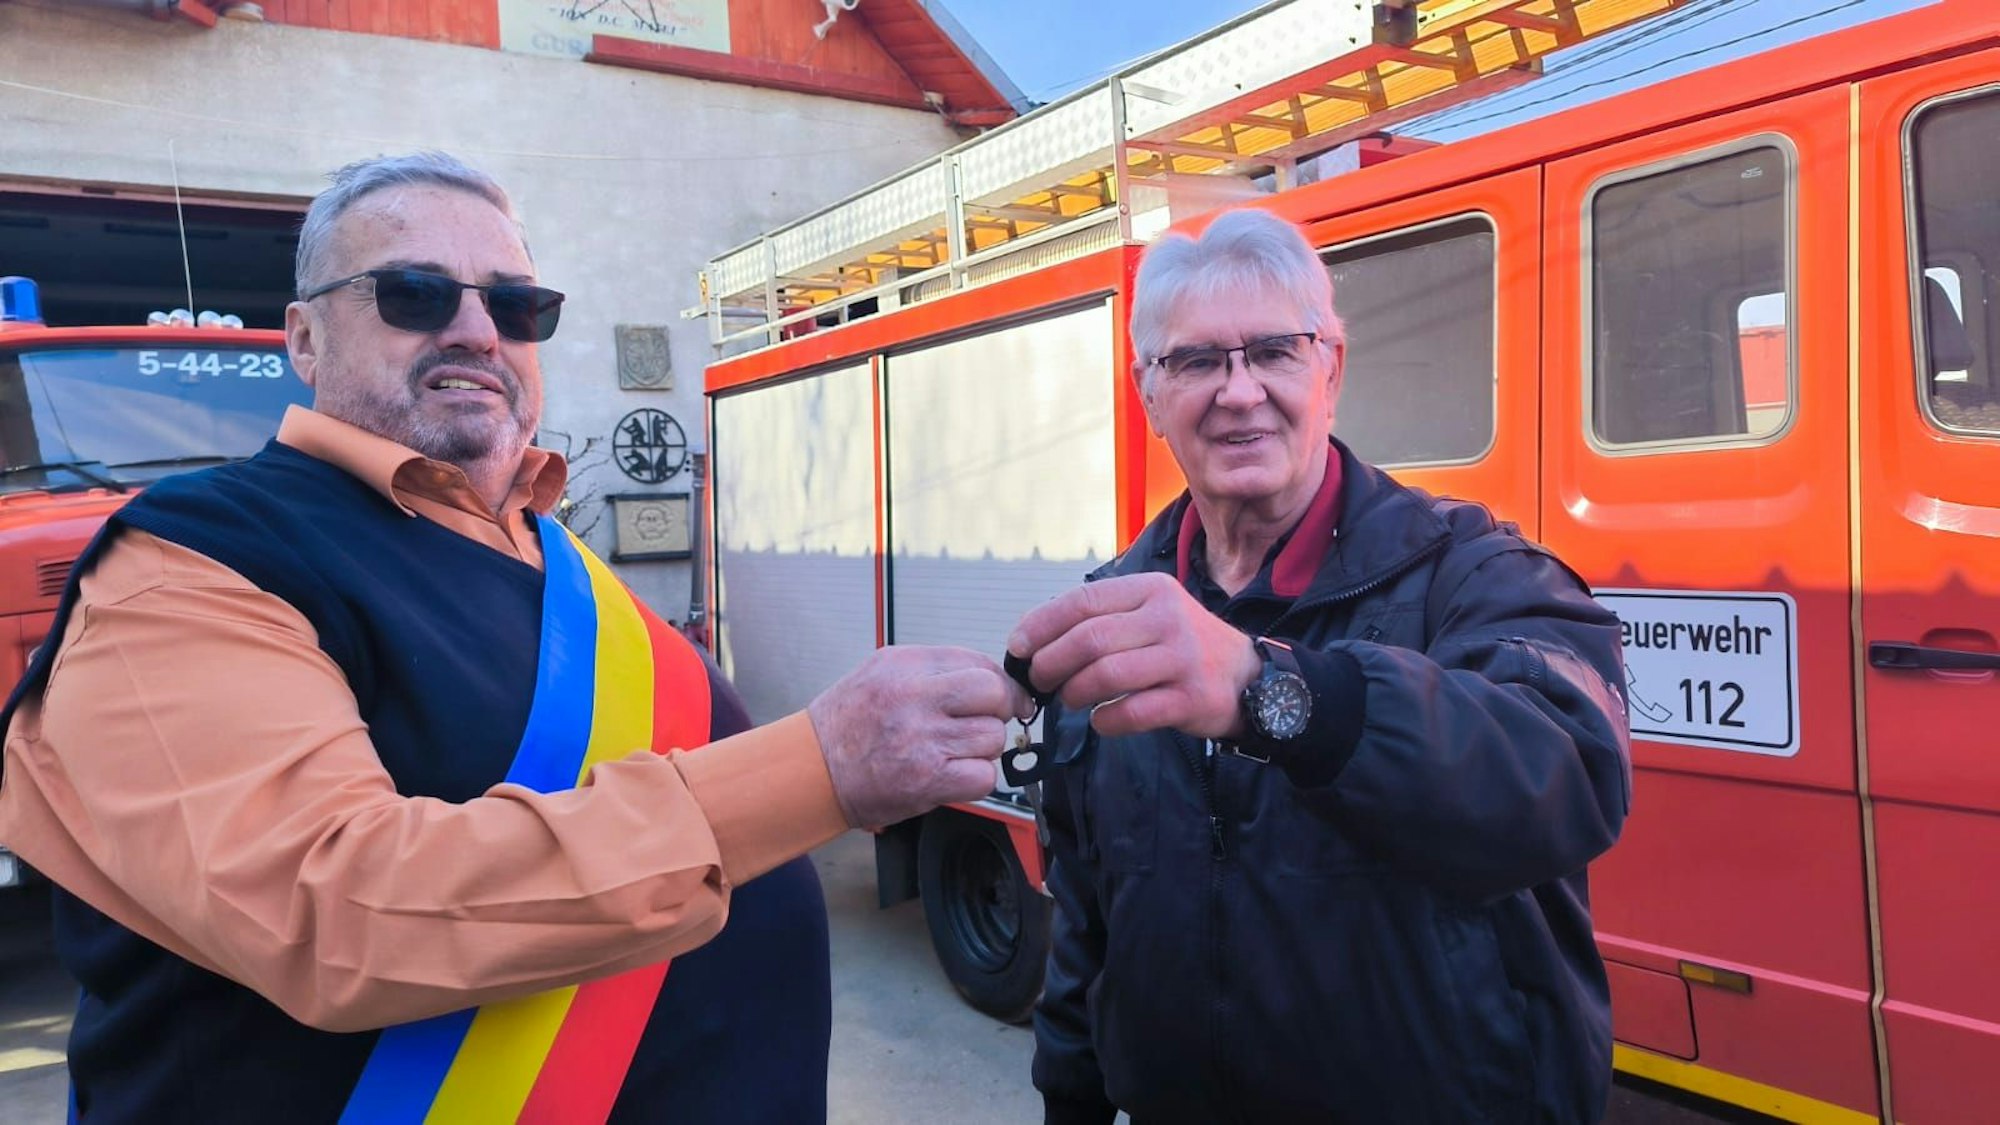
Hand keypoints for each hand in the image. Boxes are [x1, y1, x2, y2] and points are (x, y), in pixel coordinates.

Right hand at [808, 646, 1032, 828]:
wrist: (814, 769)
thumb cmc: (848, 723)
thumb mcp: (882, 672)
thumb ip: (934, 669)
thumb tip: (990, 677)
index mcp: (906, 665)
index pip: (980, 662)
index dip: (999, 683)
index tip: (1001, 698)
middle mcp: (915, 696)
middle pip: (995, 693)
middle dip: (1000, 709)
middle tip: (985, 722)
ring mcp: (923, 738)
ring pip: (993, 737)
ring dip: (982, 748)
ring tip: (954, 751)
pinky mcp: (928, 779)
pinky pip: (984, 776)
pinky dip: (976, 778)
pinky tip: (952, 774)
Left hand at [1007, 573, 1260, 739]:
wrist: (1246, 676)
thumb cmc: (1182, 645)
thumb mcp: (1149, 612)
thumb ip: (1101, 618)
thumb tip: (1034, 637)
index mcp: (1149, 590)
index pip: (1082, 602)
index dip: (1041, 625)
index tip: (1017, 647)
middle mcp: (1167, 618)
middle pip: (1089, 640)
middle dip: (1051, 663)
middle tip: (1038, 680)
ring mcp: (1181, 658)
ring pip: (1106, 675)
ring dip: (1074, 693)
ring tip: (1069, 699)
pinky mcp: (1191, 698)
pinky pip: (1132, 712)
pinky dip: (1106, 720)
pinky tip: (1101, 719)